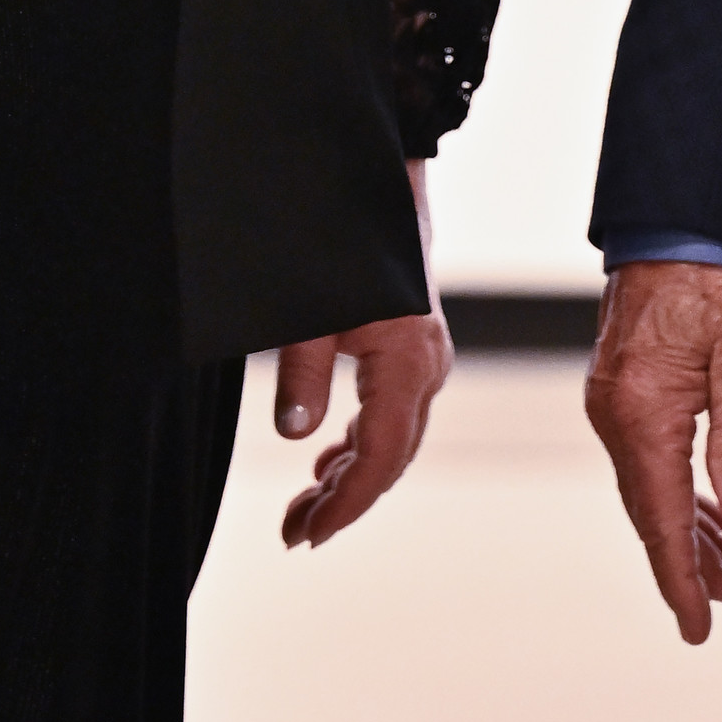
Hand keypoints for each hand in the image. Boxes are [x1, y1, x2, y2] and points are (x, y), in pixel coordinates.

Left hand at [273, 161, 452, 547]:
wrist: (382, 185)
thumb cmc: (344, 243)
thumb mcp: (311, 312)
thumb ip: (302, 375)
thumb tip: (293, 436)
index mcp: (408, 364)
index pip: (379, 458)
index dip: (346, 504)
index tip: (309, 536)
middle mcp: (428, 369)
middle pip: (390, 458)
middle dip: (344, 501)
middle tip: (294, 533)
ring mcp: (426, 360)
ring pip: (393, 440)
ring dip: (350, 475)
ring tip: (303, 508)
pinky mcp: (415, 351)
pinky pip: (392, 414)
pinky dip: (360, 443)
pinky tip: (328, 461)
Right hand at [583, 259, 721, 643]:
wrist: (682, 217)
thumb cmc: (716, 275)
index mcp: (642, 414)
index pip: (663, 521)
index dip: (684, 581)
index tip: (701, 630)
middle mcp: (618, 416)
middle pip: (659, 516)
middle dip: (703, 568)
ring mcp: (617, 403)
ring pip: (658, 493)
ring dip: (701, 536)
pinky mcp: (628, 390)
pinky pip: (655, 464)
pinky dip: (688, 499)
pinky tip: (718, 518)